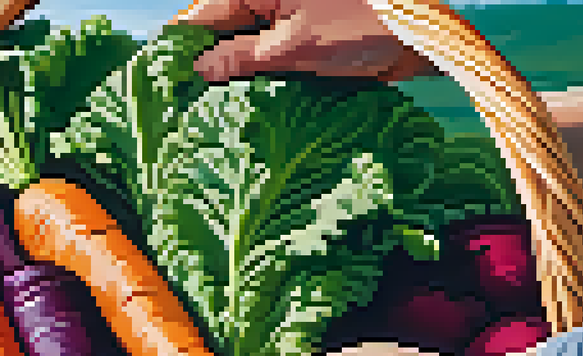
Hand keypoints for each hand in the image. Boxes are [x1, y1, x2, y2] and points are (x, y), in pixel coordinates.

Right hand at [172, 0, 439, 82]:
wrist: (423, 38)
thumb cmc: (364, 25)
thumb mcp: (295, 45)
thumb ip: (242, 57)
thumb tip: (199, 69)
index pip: (201, 14)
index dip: (179, 49)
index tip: (159, 84)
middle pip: (220, 30)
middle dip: (204, 66)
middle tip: (180, 108)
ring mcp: (286, 16)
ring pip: (242, 48)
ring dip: (231, 78)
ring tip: (207, 114)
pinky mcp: (304, 37)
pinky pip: (268, 58)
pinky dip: (257, 80)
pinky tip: (246, 106)